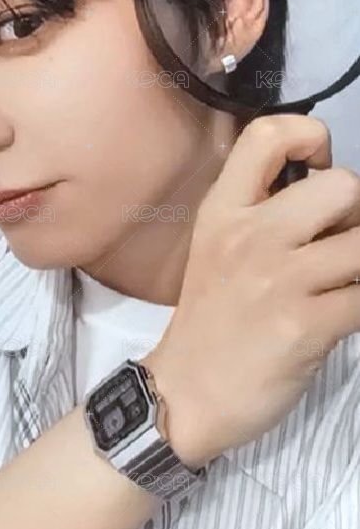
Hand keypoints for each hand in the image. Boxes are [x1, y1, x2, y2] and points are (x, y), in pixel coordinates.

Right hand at [143, 114, 359, 469]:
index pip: (268, 133)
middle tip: (339, 242)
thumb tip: (334, 195)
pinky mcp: (306, 326)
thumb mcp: (216, 248)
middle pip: (344, 186)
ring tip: (341, 282)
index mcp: (223, 209)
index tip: (317, 170)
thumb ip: (263, 213)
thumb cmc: (210, 319)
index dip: (311, 136)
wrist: (186, 395)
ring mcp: (279, 280)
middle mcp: (250, 234)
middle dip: (357, 214)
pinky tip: (342, 315)